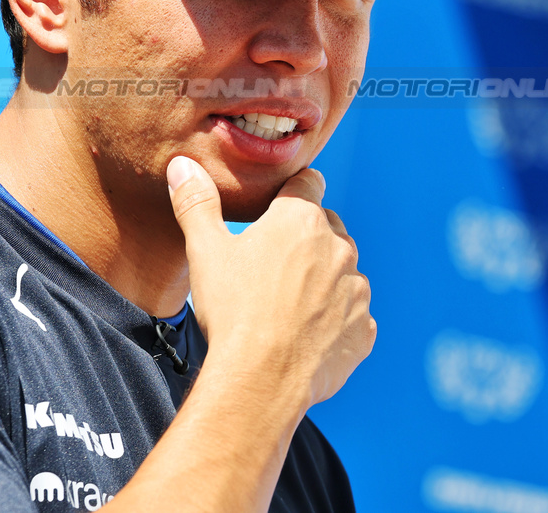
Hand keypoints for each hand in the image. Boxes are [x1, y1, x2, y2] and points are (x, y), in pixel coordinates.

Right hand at [166, 156, 375, 409]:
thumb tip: (183, 165)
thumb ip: (197, 203)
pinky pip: (353, 316)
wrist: (261, 381)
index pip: (307, 184)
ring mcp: (357, 290)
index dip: (290, 194)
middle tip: (273, 266)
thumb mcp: (205, 251)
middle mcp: (339, 248)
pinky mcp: (364, 329)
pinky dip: (335, 322)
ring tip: (288, 306)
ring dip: (324, 280)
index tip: (275, 211)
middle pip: (326, 228)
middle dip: (306, 240)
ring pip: (343, 272)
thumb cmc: (232, 312)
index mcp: (302, 220)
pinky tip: (306, 337)